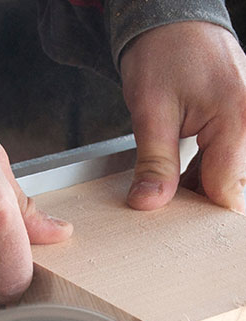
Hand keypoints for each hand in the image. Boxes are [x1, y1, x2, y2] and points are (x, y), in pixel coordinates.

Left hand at [120, 22, 245, 212]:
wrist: (172, 19)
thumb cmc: (163, 51)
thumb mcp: (151, 110)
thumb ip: (154, 162)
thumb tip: (149, 203)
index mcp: (237, 117)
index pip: (226, 188)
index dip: (199, 216)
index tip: (175, 234)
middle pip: (231, 184)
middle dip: (198, 203)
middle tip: (165, 209)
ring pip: (229, 174)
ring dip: (199, 188)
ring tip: (168, 189)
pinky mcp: (240, 123)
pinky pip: (227, 160)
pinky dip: (203, 173)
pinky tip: (179, 178)